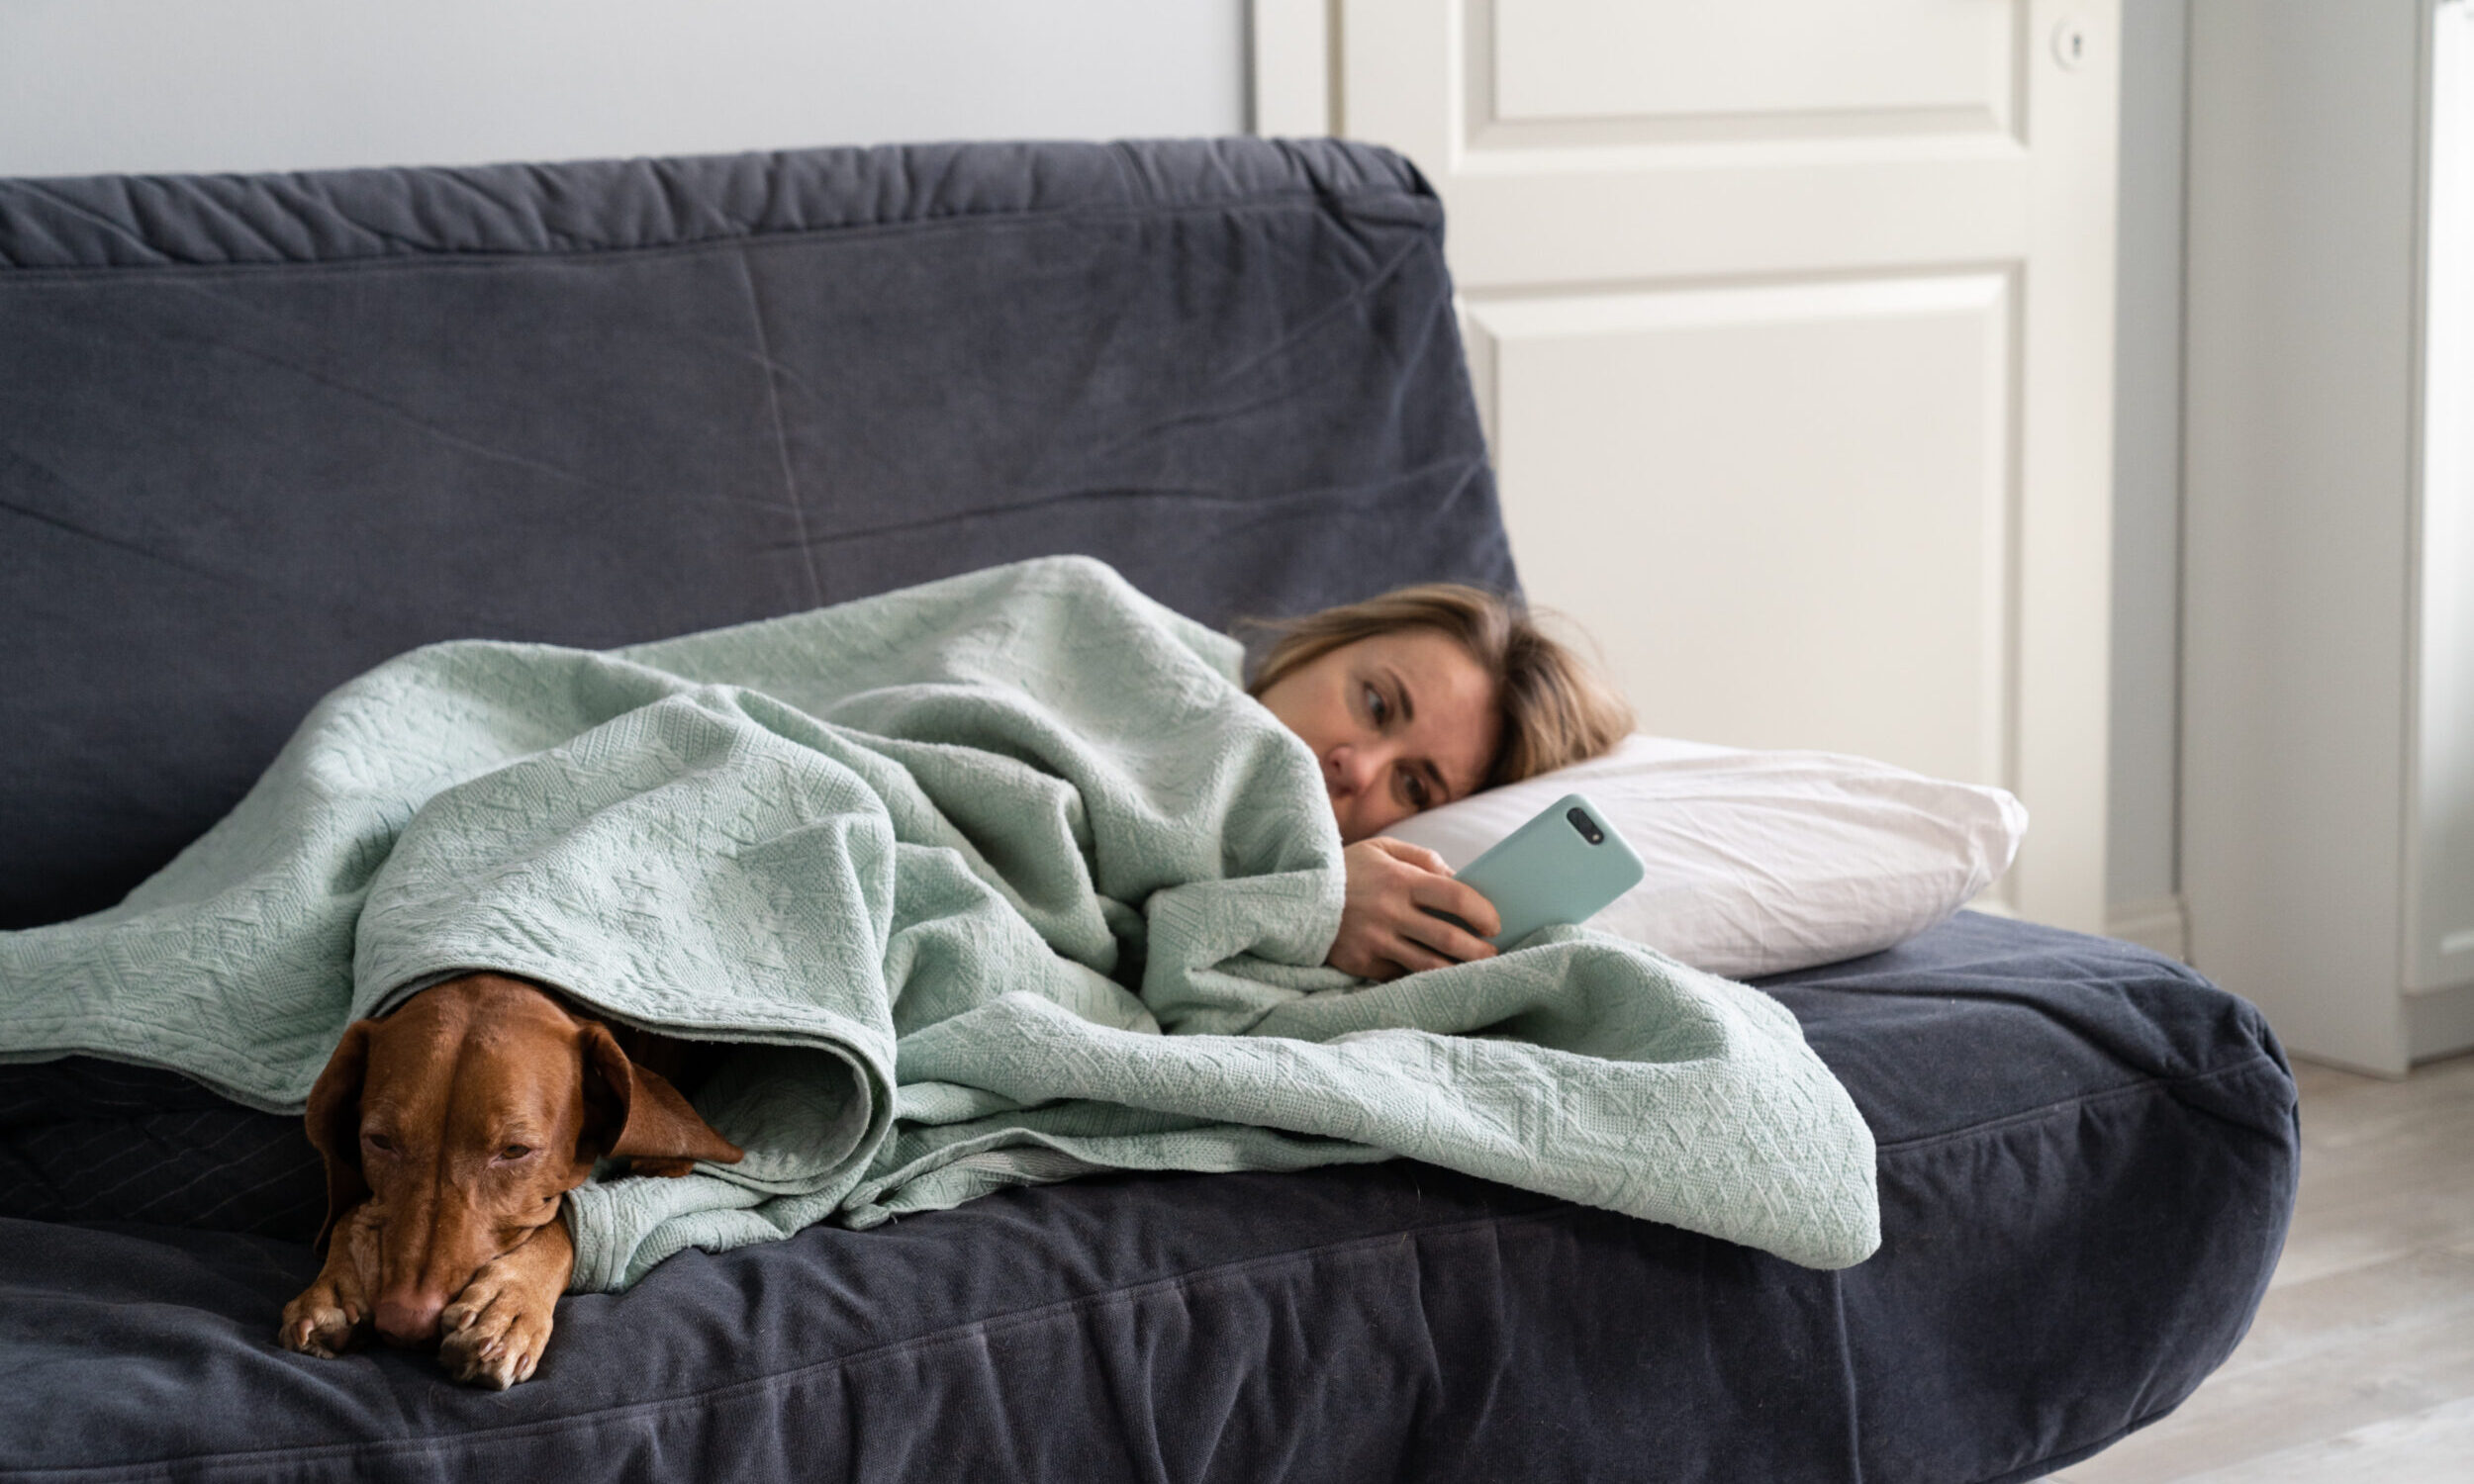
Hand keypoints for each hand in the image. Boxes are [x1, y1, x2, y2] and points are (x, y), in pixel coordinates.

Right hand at [1327, 838, 1502, 980]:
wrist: (1294, 895)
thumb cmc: (1348, 869)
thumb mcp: (1382, 849)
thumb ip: (1423, 859)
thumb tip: (1460, 878)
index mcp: (1400, 879)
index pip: (1456, 897)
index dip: (1484, 912)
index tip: (1495, 923)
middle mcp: (1389, 912)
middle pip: (1449, 938)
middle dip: (1479, 950)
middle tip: (1492, 953)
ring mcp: (1375, 941)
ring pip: (1429, 965)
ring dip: (1458, 970)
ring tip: (1473, 970)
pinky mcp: (1361, 963)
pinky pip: (1402, 975)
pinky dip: (1422, 976)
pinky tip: (1437, 975)